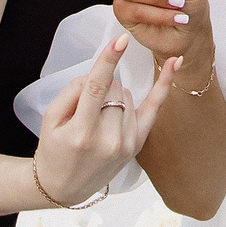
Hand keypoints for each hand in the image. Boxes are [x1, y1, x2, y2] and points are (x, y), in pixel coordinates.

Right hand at [33, 31, 181, 208]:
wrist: (64, 186)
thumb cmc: (54, 150)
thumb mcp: (50, 119)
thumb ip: (71, 92)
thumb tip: (96, 74)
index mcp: (82, 132)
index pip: (97, 88)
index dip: (108, 61)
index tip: (120, 40)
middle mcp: (108, 139)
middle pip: (112, 89)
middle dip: (99, 88)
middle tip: (84, 109)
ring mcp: (126, 143)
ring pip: (126, 95)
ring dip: (113, 96)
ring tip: (96, 118)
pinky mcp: (137, 145)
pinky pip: (154, 108)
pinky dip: (164, 85)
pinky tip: (175, 63)